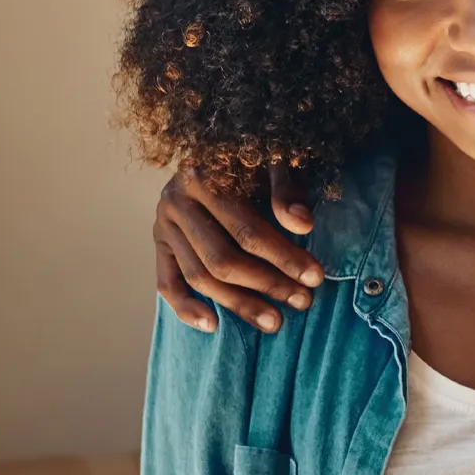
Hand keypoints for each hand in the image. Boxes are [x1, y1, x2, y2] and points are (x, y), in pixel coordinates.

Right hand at [155, 163, 323, 333]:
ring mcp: (163, 225)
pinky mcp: (159, 244)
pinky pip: (167, 283)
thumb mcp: (275, 161)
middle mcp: (176, 201)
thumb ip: (287, 189)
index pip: (246, 229)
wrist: (219, 149)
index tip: (315, 278)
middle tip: (302, 301)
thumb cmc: (255, 158)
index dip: (283, 257)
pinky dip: (186, 308)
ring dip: (238, 304)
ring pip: (199, 276)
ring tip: (275, 322)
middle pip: (221, 258)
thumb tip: (303, 224)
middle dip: (267, 285)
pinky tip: (214, 326)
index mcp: (203, 176)